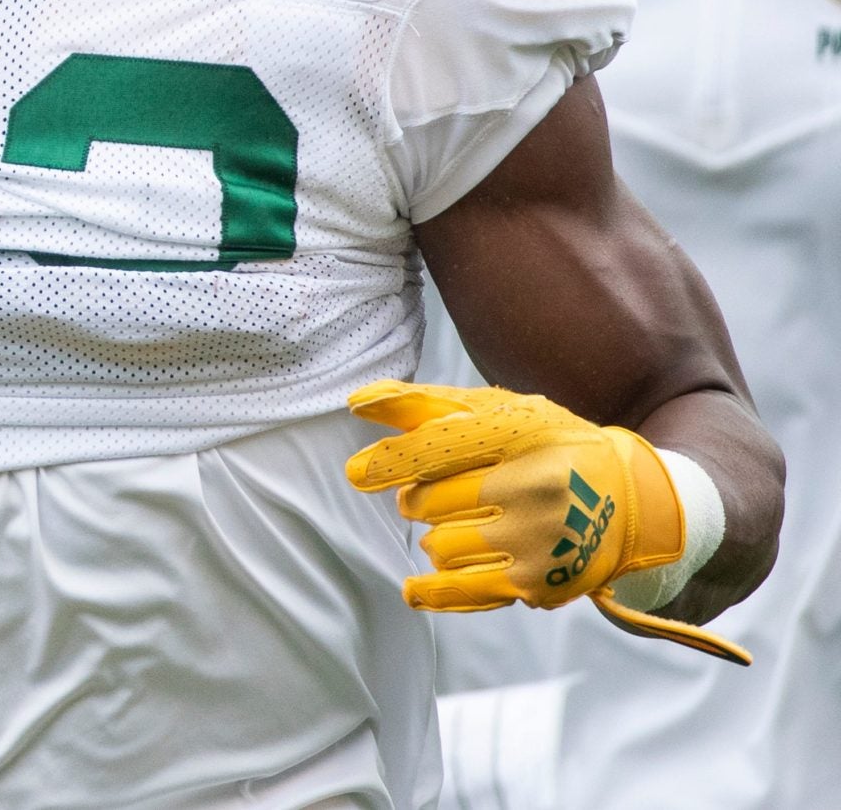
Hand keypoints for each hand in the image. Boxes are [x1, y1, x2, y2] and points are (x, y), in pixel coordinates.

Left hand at [346, 379, 747, 662]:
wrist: (636, 503)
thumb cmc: (552, 447)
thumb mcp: (503, 414)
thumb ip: (427, 406)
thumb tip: (358, 401)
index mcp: (521, 434)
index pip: (437, 446)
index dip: (389, 461)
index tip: (356, 474)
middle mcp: (531, 486)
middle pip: (426, 501)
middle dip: (421, 499)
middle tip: (444, 495)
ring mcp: (535, 539)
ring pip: (438, 545)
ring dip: (438, 536)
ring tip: (472, 524)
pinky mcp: (537, 583)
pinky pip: (461, 590)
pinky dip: (431, 590)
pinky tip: (412, 589)